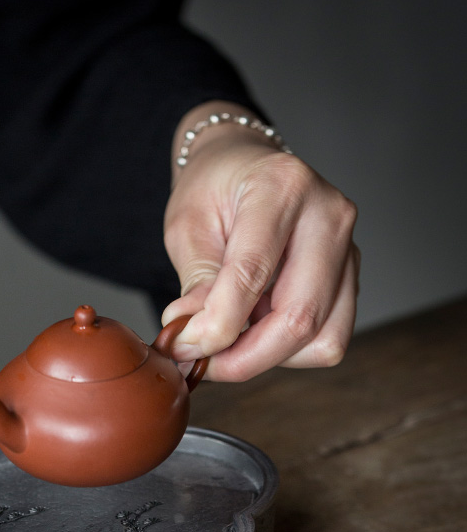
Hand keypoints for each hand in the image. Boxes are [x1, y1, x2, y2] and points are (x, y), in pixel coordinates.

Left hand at [162, 101, 359, 381]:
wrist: (245, 168)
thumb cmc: (215, 190)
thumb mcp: (188, 226)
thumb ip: (196, 285)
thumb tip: (194, 341)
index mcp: (282, 187)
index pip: (252, 274)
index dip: (215, 326)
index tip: (182, 348)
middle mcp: (329, 215)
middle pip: (299, 318)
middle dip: (244, 357)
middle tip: (203, 363)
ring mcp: (349, 249)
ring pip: (322, 340)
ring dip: (269, 357)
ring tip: (232, 337)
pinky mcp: (350, 279)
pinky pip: (327, 339)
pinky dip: (288, 350)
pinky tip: (258, 327)